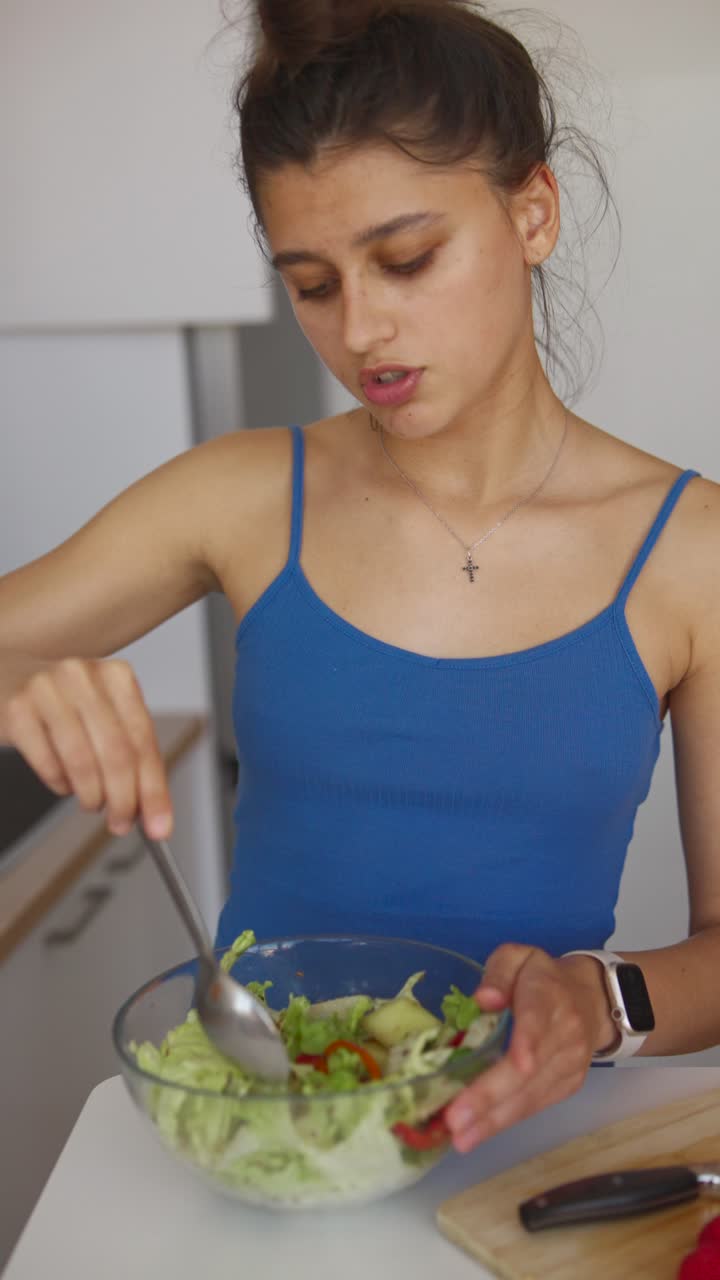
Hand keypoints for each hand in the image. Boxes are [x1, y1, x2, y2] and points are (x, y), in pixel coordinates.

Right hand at [3, 656, 172, 838]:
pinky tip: (64, 783)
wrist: (7, 676)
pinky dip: (60, 785)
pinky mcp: (18, 709)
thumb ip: (130, 756)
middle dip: (124, 799)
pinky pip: (48, 763)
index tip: (159, 825)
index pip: (143, 741)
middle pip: (117, 752)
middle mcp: (83, 677)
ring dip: (91, 795)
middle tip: (121, 823)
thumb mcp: (104, 716)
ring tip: (92, 803)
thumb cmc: (64, 704)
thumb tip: (152, 809)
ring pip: (82, 760)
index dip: (153, 789)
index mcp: (116, 677)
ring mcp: (47, 690)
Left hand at [444, 944, 614, 1152]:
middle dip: (492, 1095)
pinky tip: (477, 1133)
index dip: (528, 1041)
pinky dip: (505, 1121)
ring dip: (494, 1119)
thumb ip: (499, 971)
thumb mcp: (517, 956)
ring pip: (531, 1094)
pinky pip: (535, 1105)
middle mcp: (565, 1031)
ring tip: (459, 1138)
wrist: (591, 998)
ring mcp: (570, 1063)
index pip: (538, 1017)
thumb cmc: (540, 976)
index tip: (516, 1063)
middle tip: (456, 1119)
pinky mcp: (569, 1085)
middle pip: (529, 1069)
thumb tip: (484, 999)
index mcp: (547, 993)